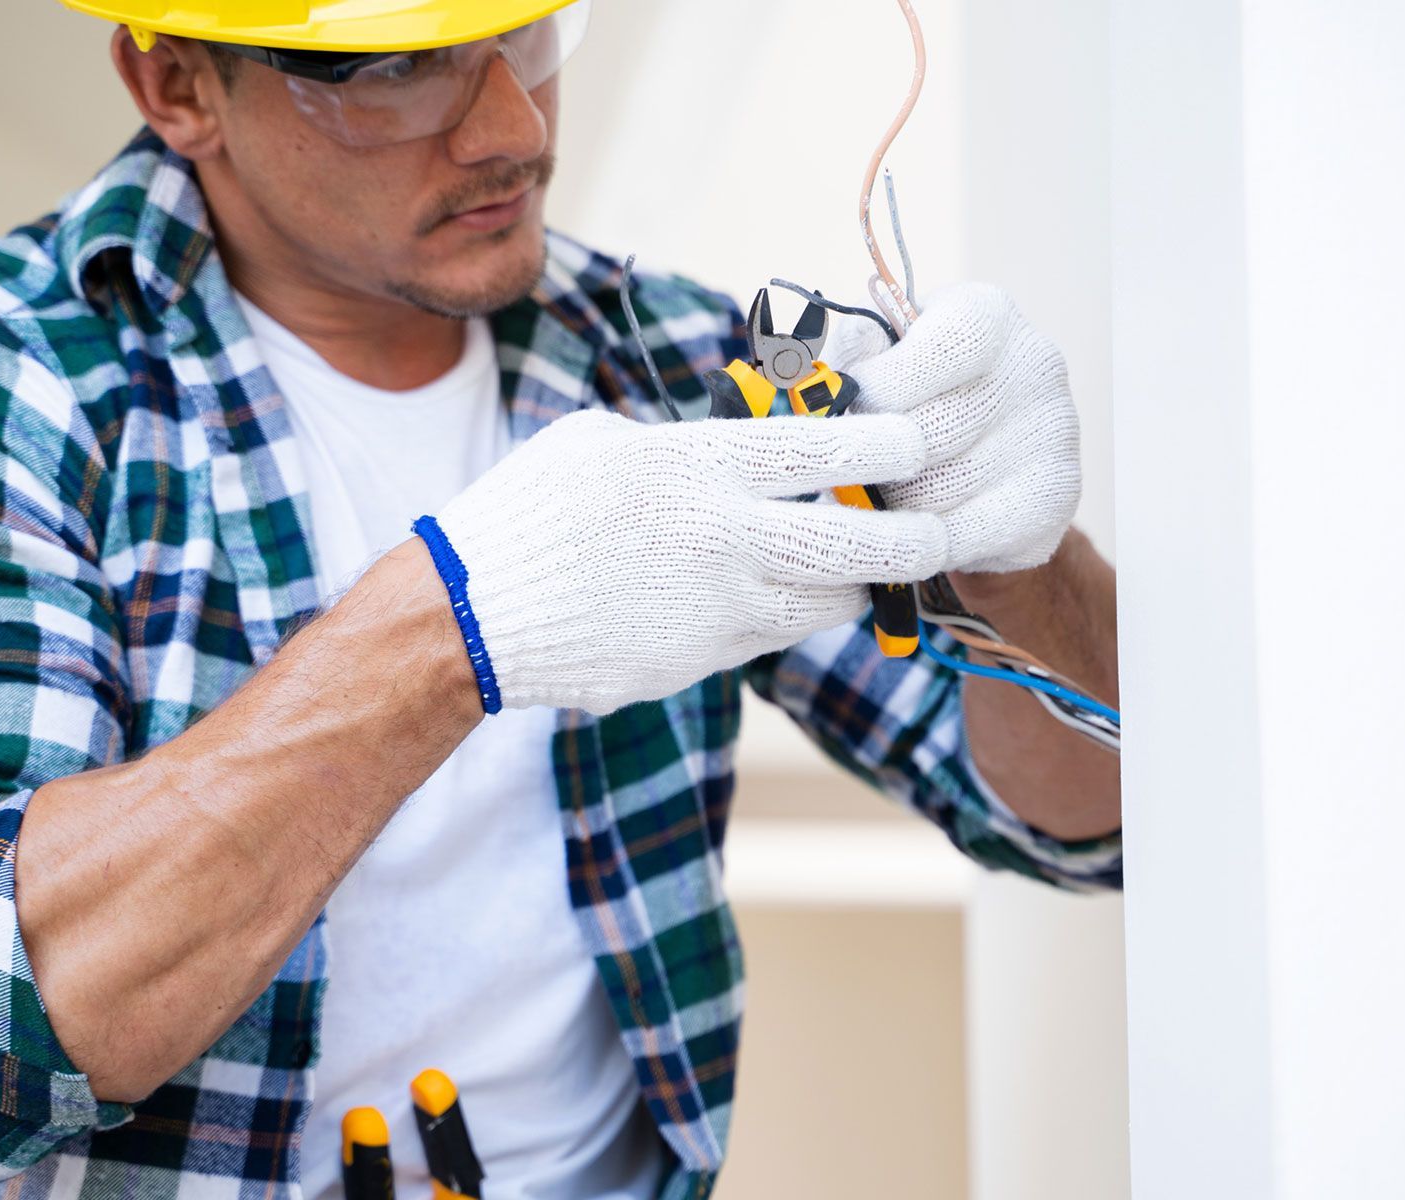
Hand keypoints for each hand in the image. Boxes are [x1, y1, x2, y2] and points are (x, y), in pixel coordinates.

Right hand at [430, 409, 946, 713]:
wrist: (470, 616)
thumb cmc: (529, 512)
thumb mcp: (603, 443)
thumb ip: (686, 446)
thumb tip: (739, 445)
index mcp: (697, 467)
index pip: (823, 448)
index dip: (887, 443)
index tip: (917, 441)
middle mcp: (721, 539)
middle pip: (856, 546)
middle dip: (913, 540)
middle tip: (933, 532)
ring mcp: (714, 611)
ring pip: (825, 604)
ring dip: (849, 585)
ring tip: (856, 566)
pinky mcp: (699, 663)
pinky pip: (767, 636)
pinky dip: (780, 615)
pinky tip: (762, 595)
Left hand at [829, 284, 1081, 575]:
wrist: (986, 465)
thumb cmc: (919, 396)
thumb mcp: (883, 354)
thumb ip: (854, 355)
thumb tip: (824, 383)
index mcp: (987, 315)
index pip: (940, 349)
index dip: (882, 388)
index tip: (852, 411)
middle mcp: (1034, 364)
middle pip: (929, 431)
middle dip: (877, 458)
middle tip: (856, 468)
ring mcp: (1053, 433)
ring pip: (936, 491)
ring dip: (892, 504)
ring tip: (887, 494)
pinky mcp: (1053, 500)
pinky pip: (959, 535)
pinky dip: (917, 540)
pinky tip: (907, 529)